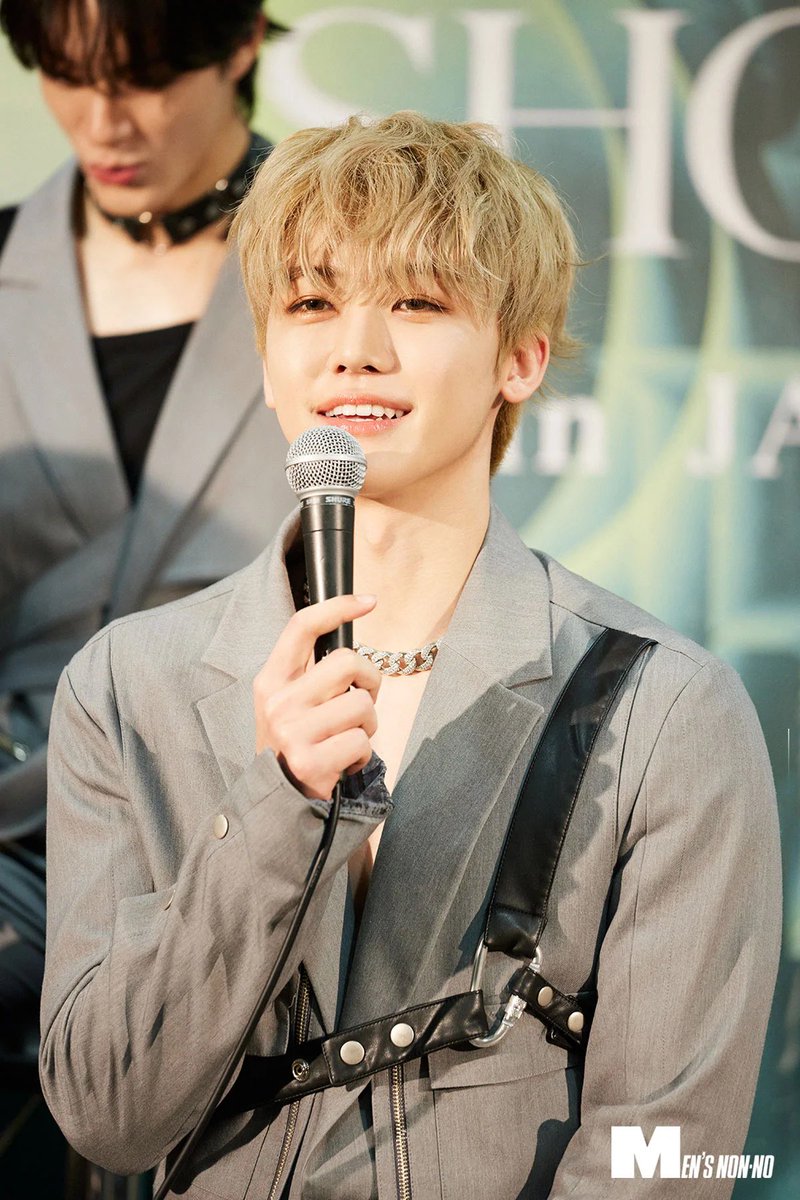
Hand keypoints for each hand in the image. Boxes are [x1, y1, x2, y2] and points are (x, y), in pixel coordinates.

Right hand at [253, 594, 380, 799]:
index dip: (338, 607)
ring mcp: (293, 731)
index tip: (369, 600)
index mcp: (271, 680)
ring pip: (363, 705)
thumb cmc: (294, 745)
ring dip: (367, 725)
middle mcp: (278, 701)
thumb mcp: (288, 703)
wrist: (275, 800)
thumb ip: (312, 675)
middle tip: (361, 703)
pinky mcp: (311, 761)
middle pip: (349, 661)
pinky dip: (362, 755)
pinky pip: (362, 742)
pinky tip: (342, 763)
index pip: (302, 626)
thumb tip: (351, 643)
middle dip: (370, 682)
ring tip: (347, 740)